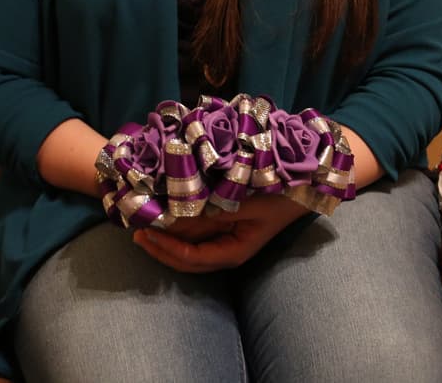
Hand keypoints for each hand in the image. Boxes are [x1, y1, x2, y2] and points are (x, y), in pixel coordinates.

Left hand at [133, 195, 309, 272]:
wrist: (307, 184)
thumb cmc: (279, 193)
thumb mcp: (244, 203)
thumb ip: (208, 214)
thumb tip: (172, 221)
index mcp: (234, 252)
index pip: (190, 258)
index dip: (165, 248)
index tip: (144, 233)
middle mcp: (228, 250)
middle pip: (185, 257)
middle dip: (159, 246)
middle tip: (134, 228)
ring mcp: (228, 239)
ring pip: (189, 245)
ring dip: (166, 236)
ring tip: (143, 220)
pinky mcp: (227, 225)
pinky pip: (197, 231)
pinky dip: (179, 225)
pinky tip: (167, 212)